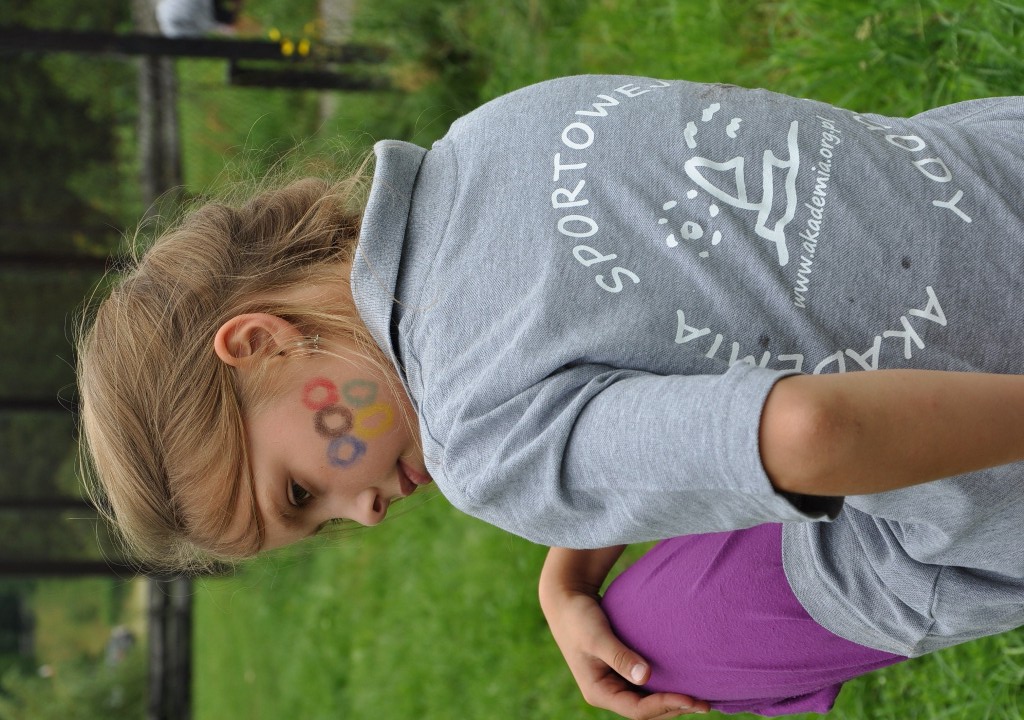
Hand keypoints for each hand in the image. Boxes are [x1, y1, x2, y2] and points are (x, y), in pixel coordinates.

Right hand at [540, 586, 709, 718]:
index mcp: (598, 691)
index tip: (691, 698)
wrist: (567, 600)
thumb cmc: (579, 617)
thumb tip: (646, 677)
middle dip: (674, 709)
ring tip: (699, 698)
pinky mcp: (620, 671)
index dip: (665, 706)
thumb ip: (620, 656)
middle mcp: (607, 692)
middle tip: (705, 703)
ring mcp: (613, 683)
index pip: (637, 710)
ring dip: (671, 701)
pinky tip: (682, 681)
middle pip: (645, 712)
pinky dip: (664, 687)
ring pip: (647, 701)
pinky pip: (645, 687)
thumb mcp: (597, 636)